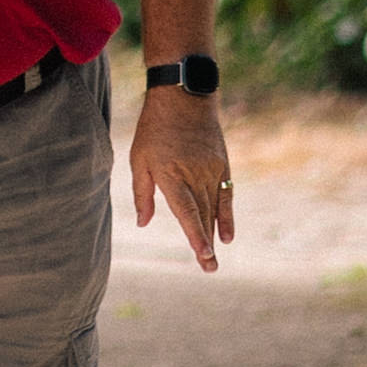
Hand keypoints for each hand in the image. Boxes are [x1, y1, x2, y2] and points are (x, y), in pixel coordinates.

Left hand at [130, 83, 234, 270]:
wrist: (185, 98)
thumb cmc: (154, 129)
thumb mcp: (138, 159)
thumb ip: (142, 194)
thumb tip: (143, 222)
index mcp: (172, 175)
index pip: (187, 211)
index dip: (195, 235)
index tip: (203, 254)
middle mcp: (195, 175)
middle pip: (203, 216)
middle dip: (205, 244)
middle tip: (209, 268)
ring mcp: (212, 170)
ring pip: (214, 208)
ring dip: (214, 233)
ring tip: (213, 258)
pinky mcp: (222, 165)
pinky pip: (226, 196)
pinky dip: (227, 216)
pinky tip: (227, 235)